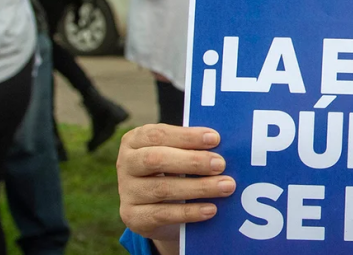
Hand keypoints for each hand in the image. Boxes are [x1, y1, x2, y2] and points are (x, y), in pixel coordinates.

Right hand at [117, 124, 235, 246]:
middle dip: (192, 161)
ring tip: (226, 186)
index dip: (187, 136)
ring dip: (199, 187)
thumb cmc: (173, 171)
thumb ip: (192, 146)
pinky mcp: (133, 217)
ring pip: (163, 188)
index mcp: (135, 140)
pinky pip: (163, 214)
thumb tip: (223, 143)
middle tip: (221, 164)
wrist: (158, 210)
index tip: (215, 139)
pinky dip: (189, 212)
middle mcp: (125, 163)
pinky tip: (211, 209)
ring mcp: (127, 192)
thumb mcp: (177, 154)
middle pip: (156, 159)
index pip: (158, 134)